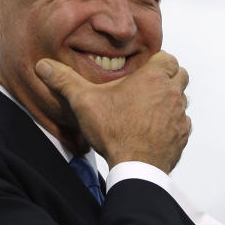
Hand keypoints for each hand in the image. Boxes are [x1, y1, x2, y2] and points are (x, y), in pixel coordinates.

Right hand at [34, 51, 190, 172]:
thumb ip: (64, 81)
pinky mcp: (181, 136)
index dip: (156, 63)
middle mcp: (171, 94)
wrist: (135, 167)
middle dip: (166, 79)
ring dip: (168, 102)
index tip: (142, 72)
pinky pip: (181, 124)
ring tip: (146, 111)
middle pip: (179, 76)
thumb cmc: (113, 132)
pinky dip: (171, 125)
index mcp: (153, 78)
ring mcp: (179, 116)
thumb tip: (43, 66)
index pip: (167, 57)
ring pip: (181, 100)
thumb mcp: (83, 102)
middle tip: (145, 89)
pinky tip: (152, 131)